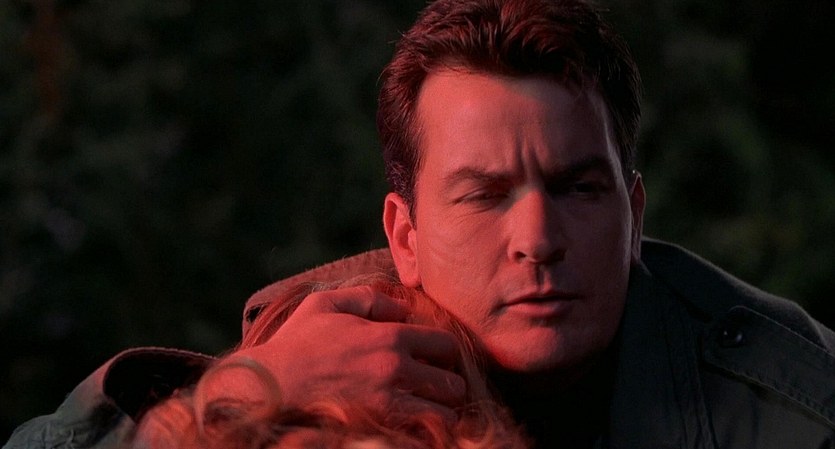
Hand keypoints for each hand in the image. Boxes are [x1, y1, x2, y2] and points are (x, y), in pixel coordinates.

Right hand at [219, 285, 466, 420]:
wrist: (270, 387)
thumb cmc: (296, 344)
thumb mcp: (327, 303)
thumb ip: (370, 298)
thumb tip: (404, 309)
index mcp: (390, 337)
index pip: (447, 345)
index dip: (445, 354)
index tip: (432, 362)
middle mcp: (397, 369)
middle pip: (453, 383)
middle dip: (447, 387)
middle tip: (432, 390)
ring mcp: (390, 402)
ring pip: (446, 413)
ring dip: (440, 413)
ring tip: (425, 411)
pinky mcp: (381, 426)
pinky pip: (424, 436)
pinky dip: (425, 433)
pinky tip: (411, 428)